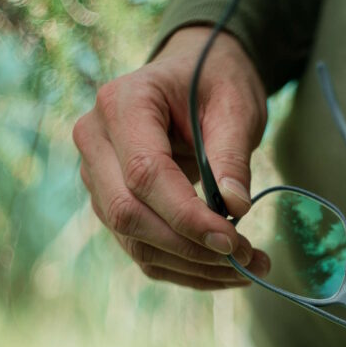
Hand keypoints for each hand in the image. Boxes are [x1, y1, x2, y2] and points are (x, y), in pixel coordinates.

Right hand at [73, 27, 270, 288]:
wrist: (192, 77)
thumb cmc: (213, 82)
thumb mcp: (235, 106)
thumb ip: (232, 155)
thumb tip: (236, 208)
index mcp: (122, 104)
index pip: (144, 174)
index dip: (187, 215)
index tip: (233, 240)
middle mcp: (95, 141)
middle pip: (128, 213)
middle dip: (189, 247)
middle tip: (248, 259)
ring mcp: (96, 176)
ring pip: (133, 240)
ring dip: (192, 266)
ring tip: (250, 266)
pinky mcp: (111, 203)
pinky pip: (142, 248)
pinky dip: (185, 268)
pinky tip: (225, 270)